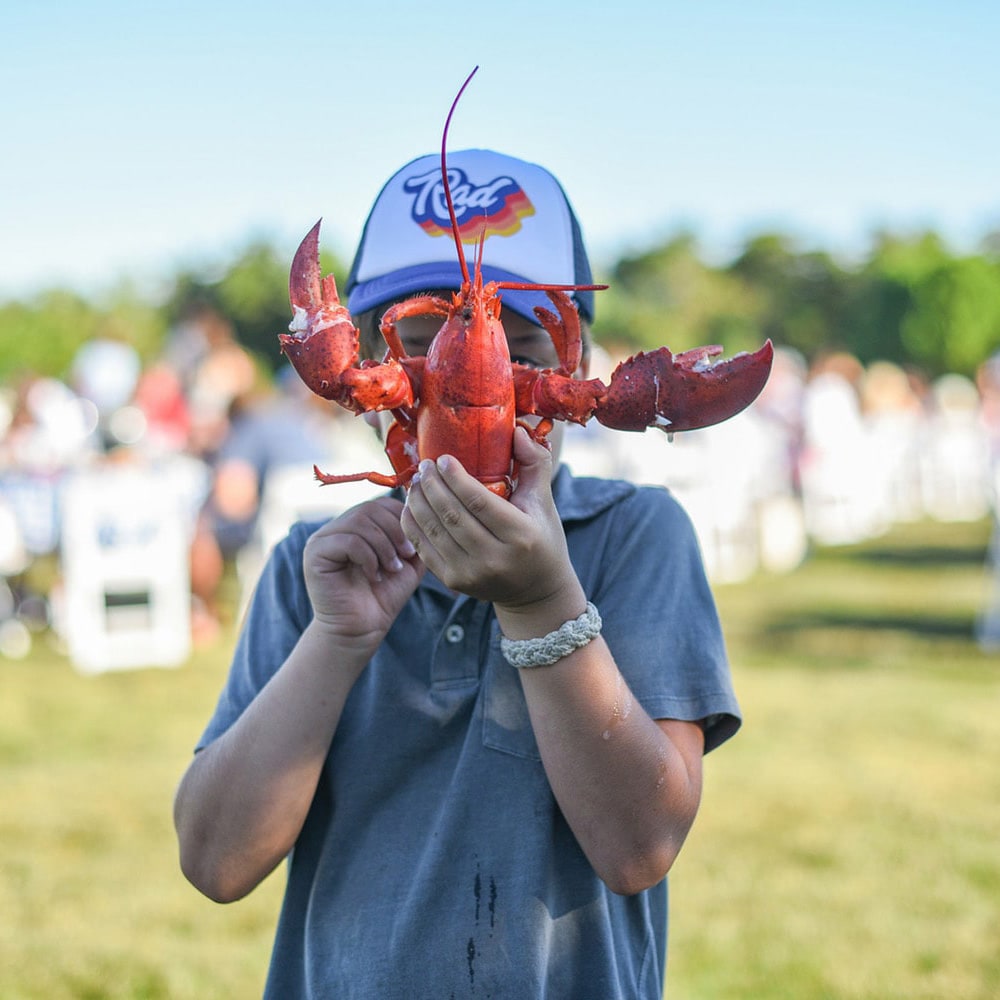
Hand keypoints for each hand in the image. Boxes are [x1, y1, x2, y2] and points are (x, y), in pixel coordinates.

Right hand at [303, 496, 424, 654]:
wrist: (361, 630)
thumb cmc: (383, 598)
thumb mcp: (407, 563)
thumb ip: (413, 537)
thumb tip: (421, 512)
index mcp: (357, 526)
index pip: (381, 504)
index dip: (402, 519)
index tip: (414, 546)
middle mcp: (337, 527)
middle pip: (371, 508)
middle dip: (395, 531)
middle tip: (407, 556)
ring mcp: (323, 538)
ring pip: (361, 522)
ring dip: (384, 546)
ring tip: (393, 569)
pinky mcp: (315, 552)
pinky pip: (348, 540)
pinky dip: (369, 558)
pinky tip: (375, 576)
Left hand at [400, 427, 583, 621]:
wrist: (535, 591)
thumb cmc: (541, 538)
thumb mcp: (544, 502)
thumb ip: (535, 463)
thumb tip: (517, 430)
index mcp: (520, 535)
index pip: (479, 502)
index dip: (455, 478)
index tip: (442, 459)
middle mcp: (495, 558)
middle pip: (452, 515)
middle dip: (432, 486)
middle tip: (424, 466)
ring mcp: (472, 574)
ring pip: (434, 531)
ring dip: (419, 502)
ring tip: (416, 482)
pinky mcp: (454, 582)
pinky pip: (424, 549)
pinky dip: (412, 524)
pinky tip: (411, 505)